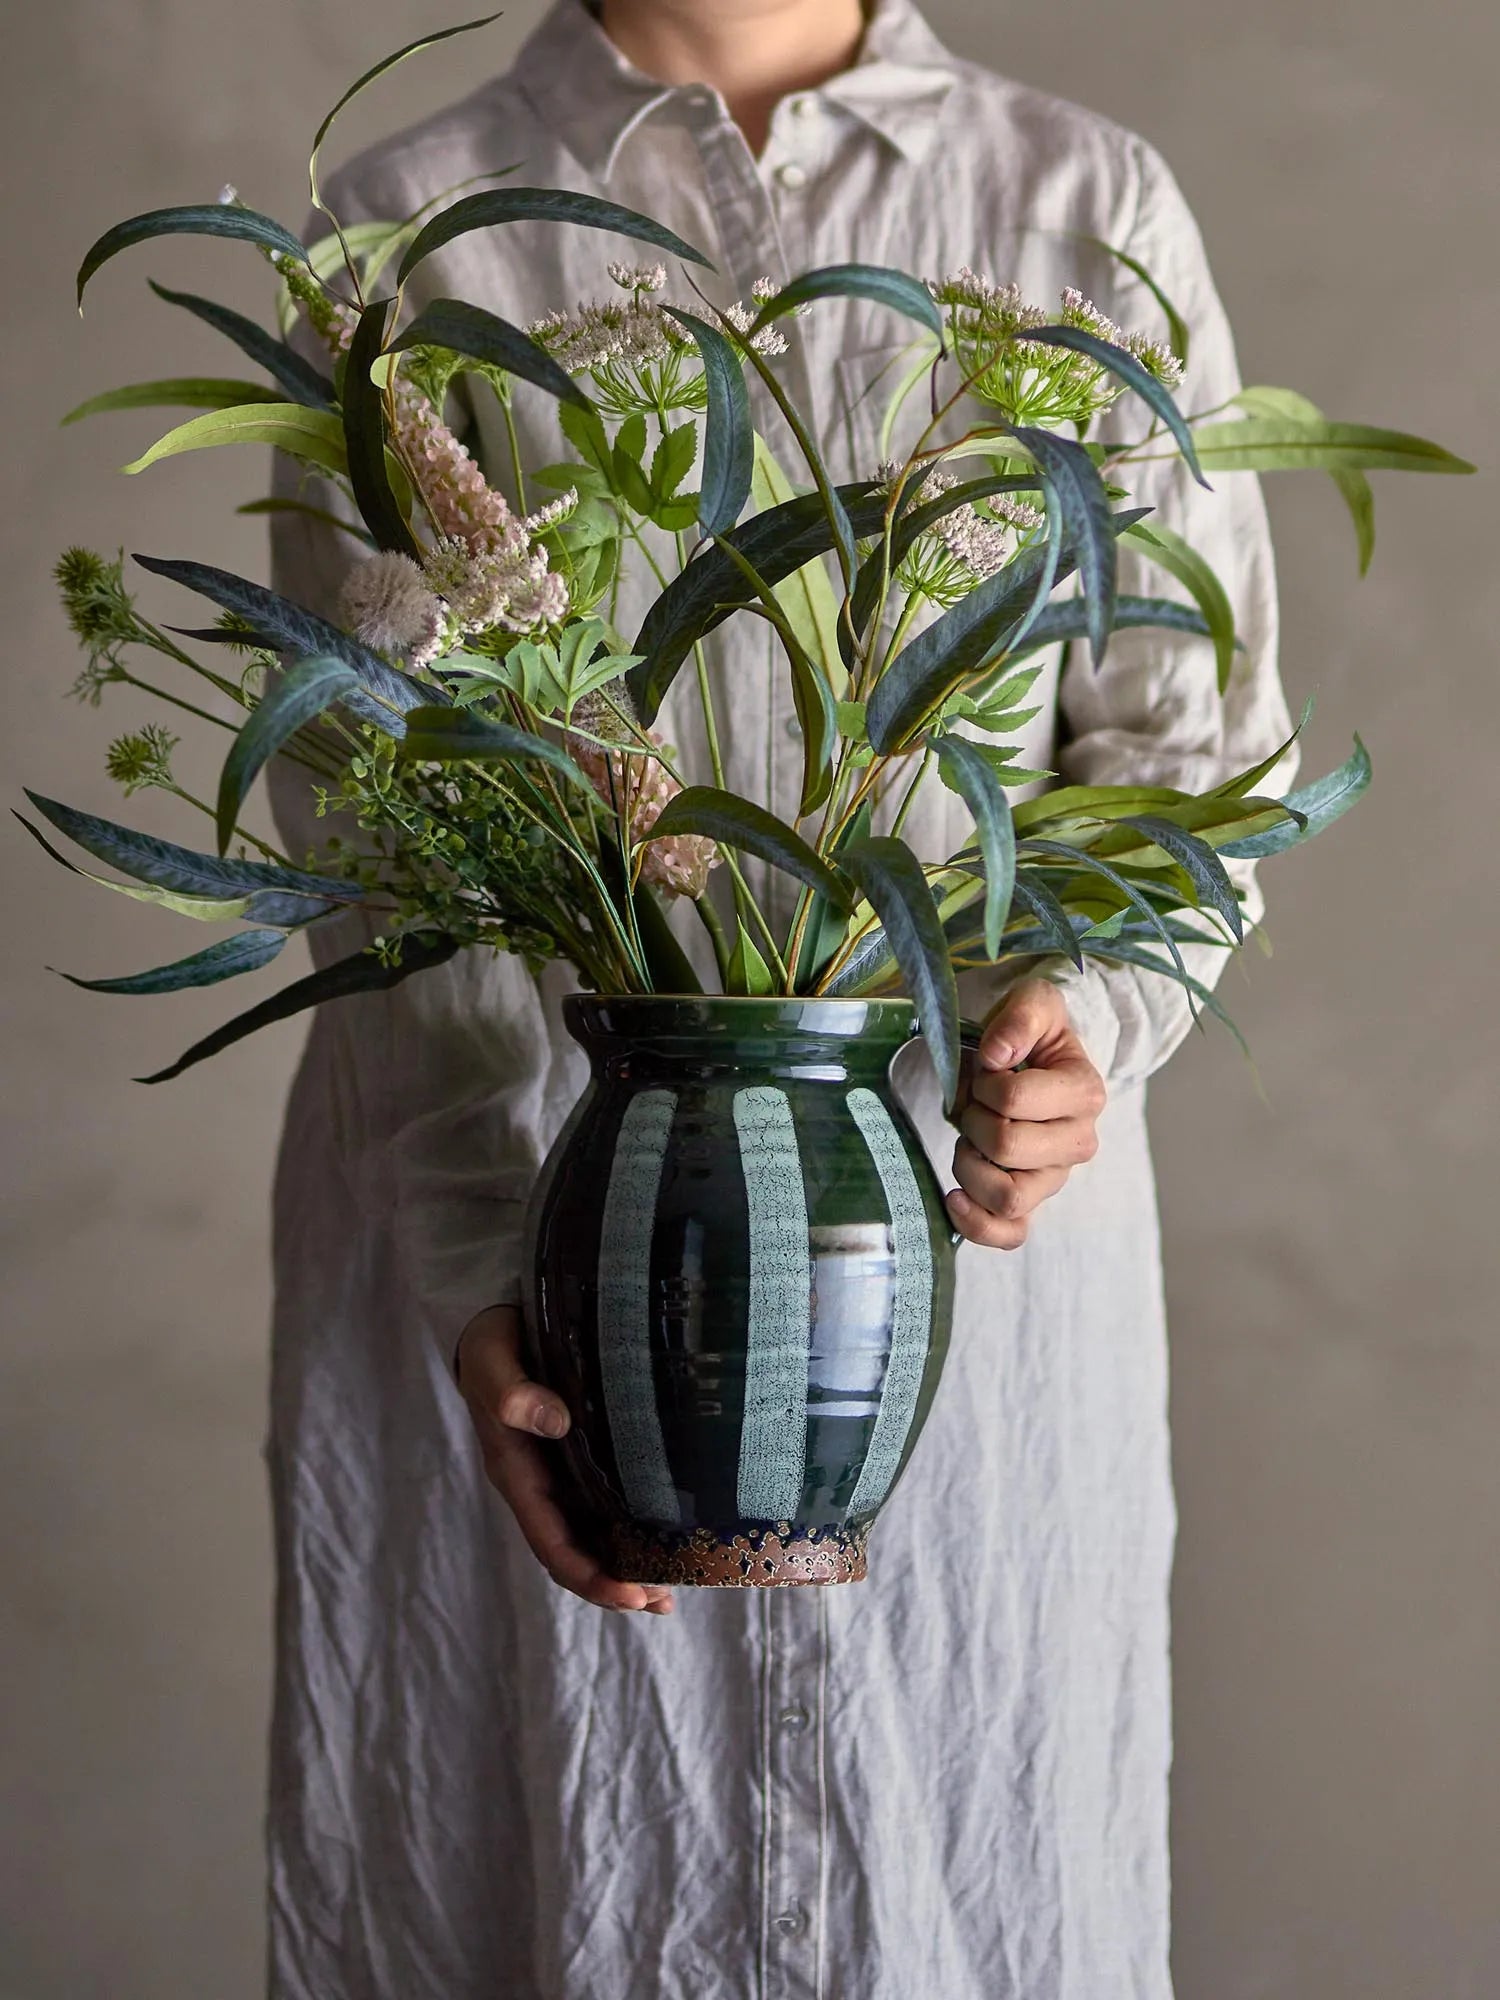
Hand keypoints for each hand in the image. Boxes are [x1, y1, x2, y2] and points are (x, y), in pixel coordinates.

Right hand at [455, 1305, 675, 1614]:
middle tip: (662, 1603)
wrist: (494, 1324)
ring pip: (592, 1536)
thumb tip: (555, 1420)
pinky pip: (603, 1506)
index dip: (589, 1576)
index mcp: (517, 1475)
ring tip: (670, 1591)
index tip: (630, 1595)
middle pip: (575, 1553)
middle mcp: (539, 1485)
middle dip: (613, 1585)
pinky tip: (663, 1537)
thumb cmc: (493, 1344)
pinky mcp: (579, 1458)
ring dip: (625, 1566)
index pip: (552, 1543)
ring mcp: (559, 1475)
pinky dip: (630, 1529)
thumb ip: (514, 1391)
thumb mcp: (495, 1362)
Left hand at [947, 978, 1106, 1249]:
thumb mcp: (1034, 1003)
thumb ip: (1021, 1017)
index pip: (1014, 1099)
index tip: (986, 1068)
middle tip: (974, 1102)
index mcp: (1085, 1092)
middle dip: (974, 1119)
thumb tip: (996, 1055)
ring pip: (1006, 1196)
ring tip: (968, 1138)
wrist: (1036, 1060)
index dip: (984, 1082)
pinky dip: (977, 1224)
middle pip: (1007, 1148)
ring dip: (970, 1164)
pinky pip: (1010, 1234)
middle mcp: (1079, 1142)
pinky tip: (955, 1196)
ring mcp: (1055, 1178)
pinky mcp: (1031, 1203)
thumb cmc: (1032, 1034)